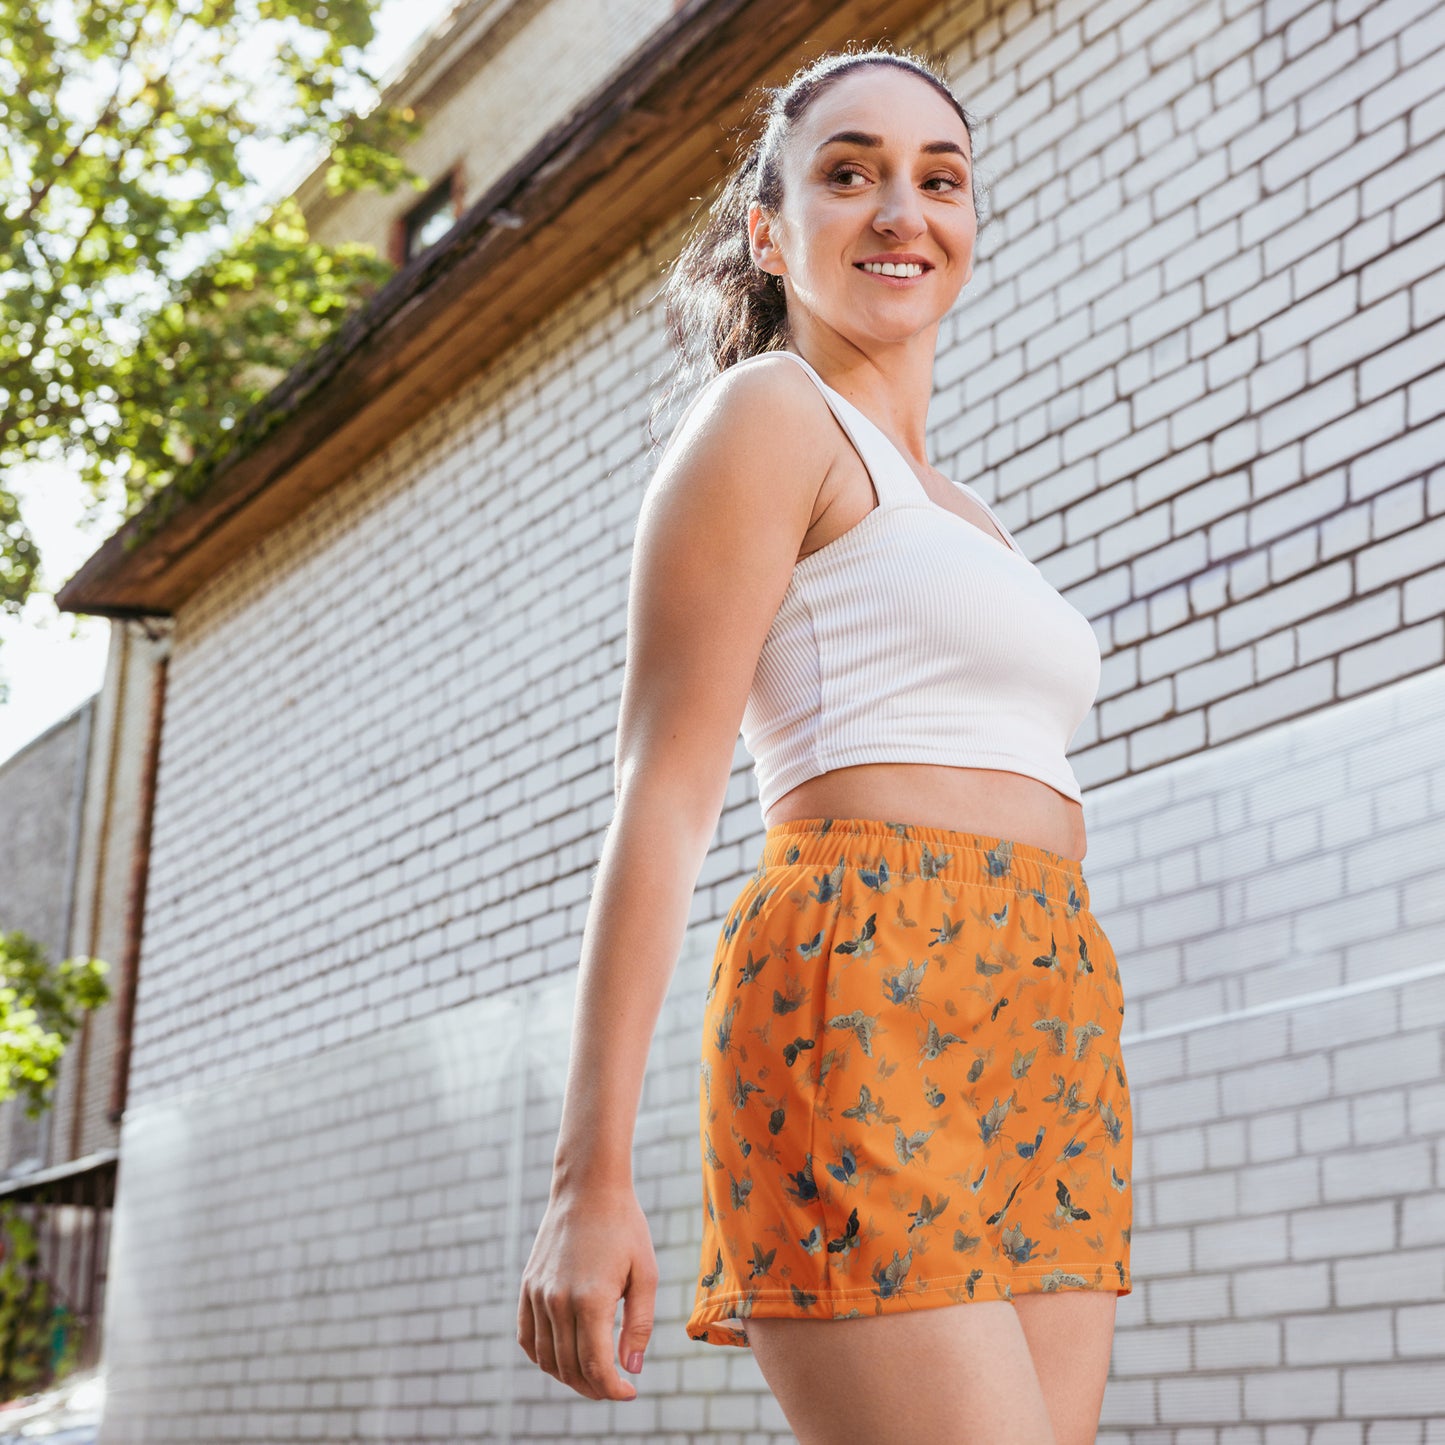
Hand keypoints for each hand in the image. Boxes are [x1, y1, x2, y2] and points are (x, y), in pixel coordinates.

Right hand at [517, 1181, 656, 1400]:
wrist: (588, 1187)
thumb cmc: (624, 1227)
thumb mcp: (645, 1273)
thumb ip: (639, 1324)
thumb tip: (631, 1369)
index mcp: (590, 1300)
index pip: (595, 1366)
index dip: (612, 1389)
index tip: (629, 1392)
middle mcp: (557, 1301)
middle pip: (570, 1368)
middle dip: (594, 1387)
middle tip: (614, 1387)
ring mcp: (538, 1294)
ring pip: (546, 1358)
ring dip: (568, 1377)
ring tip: (592, 1376)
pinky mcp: (527, 1285)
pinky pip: (526, 1337)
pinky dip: (542, 1357)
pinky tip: (561, 1358)